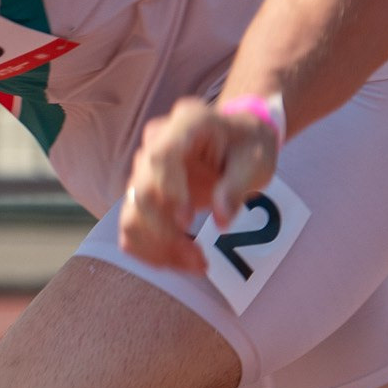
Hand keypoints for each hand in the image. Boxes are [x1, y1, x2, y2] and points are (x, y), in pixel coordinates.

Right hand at [117, 96, 279, 274]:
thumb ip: (238, 186)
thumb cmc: (248, 146)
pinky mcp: (141, 192)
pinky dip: (149, 250)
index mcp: (187, 123)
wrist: (236, 140)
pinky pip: (131, 226)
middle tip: (201, 261)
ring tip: (195, 265)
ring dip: (157, 248)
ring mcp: (144, 167)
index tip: (187, 223)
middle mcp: (156, 141)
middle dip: (166, 233)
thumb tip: (221, 221)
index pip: (162, 155)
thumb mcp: (257, 161)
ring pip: (132, 214)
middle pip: (142, 191)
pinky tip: (177, 261)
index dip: (168, 190)